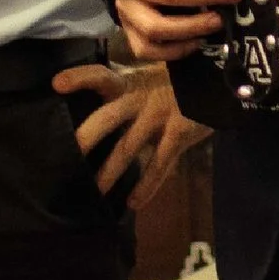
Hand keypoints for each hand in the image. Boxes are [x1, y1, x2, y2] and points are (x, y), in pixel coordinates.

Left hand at [53, 61, 210, 209]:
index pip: (101, 75)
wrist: (220, 80)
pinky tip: (133, 204)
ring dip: (109, 172)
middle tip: (63, 160)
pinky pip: (159, 164)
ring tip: (93, 193)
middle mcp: (141, 97)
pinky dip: (147, 186)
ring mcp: (161, 115)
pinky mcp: (180, 133)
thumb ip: (127, 90)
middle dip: (85, 139)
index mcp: (131, 82)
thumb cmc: (178, 81)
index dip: (80, 78)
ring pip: (128, 148)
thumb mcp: (151, 78)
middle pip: (107, 118)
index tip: (57, 84)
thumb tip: (94, 107)